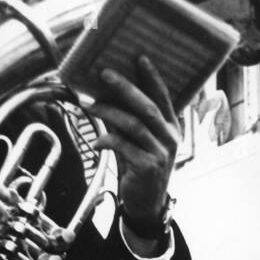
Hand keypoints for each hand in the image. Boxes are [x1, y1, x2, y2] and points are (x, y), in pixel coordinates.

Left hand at [89, 56, 179, 229]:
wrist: (146, 203)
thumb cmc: (140, 166)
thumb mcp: (139, 140)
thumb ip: (130, 120)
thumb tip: (106, 94)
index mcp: (171, 127)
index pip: (163, 97)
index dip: (153, 77)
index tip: (139, 57)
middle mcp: (170, 138)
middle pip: (147, 107)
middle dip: (125, 87)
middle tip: (104, 73)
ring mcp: (161, 153)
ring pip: (134, 124)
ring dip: (109, 111)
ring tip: (89, 104)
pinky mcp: (148, 167)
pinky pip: (124, 146)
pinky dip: (107, 140)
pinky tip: (97, 143)